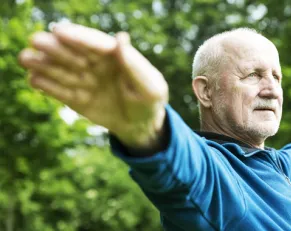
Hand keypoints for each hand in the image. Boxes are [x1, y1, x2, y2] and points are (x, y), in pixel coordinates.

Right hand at [18, 23, 168, 147]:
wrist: (141, 126)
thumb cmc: (150, 103)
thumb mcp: (151, 87)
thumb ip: (135, 65)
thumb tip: (121, 37)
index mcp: (115, 55)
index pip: (94, 42)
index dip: (78, 36)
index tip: (59, 31)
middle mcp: (96, 64)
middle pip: (73, 52)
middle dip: (55, 46)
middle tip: (36, 41)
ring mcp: (84, 80)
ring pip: (62, 69)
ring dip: (44, 63)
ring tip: (26, 59)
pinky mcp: (76, 97)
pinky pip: (60, 90)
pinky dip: (47, 85)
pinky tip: (34, 80)